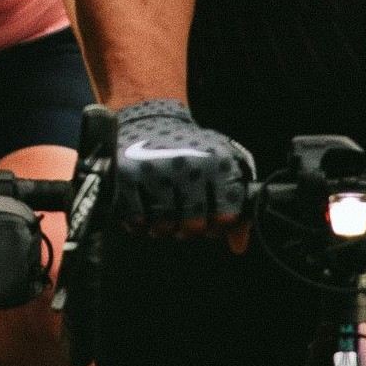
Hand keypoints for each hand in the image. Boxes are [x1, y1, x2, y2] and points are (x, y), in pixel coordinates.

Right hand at [112, 100, 255, 235]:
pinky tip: (146, 208)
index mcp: (218, 162)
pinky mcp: (127, 175)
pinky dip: (141, 223)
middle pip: (193, 226)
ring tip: (165, 213)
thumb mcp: (223, 164)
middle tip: (185, 218)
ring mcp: (156, 170)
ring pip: (164, 226)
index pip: (226, 217)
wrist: (151, 119)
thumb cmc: (194, 149)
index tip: (213, 218)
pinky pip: (137, 220)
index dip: (219, 224)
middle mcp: (188, 165)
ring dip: (164, 227)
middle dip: (190, 228)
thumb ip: (236, 203)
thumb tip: (238, 246)